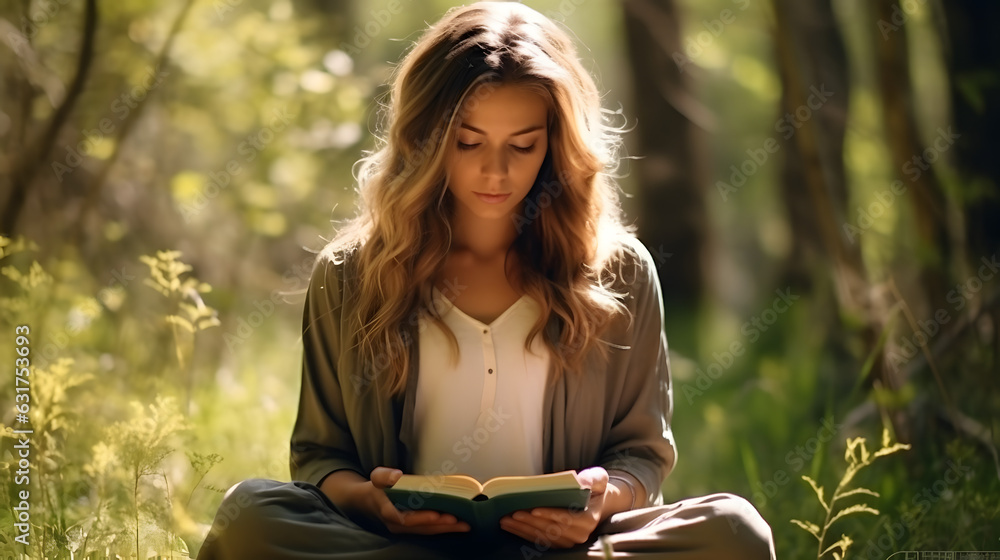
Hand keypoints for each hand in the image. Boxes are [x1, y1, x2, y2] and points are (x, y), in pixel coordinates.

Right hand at [343, 467, 471, 534]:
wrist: (368, 502)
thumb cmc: (377, 488)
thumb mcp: (376, 478)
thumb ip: (384, 476)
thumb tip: (397, 476)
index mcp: (388, 512)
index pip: (405, 518)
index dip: (421, 518)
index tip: (436, 514)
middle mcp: (397, 524)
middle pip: (421, 528)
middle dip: (441, 525)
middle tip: (459, 521)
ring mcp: (406, 529)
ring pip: (427, 531)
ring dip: (446, 529)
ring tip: (465, 525)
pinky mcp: (413, 528)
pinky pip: (429, 530)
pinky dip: (443, 528)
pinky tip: (458, 525)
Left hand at [499, 466, 609, 547]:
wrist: (597, 503)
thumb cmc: (595, 489)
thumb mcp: (598, 478)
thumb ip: (592, 478)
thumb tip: (580, 481)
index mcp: (588, 519)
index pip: (567, 519)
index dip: (550, 515)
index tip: (534, 510)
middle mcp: (579, 534)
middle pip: (551, 529)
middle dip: (530, 522)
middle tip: (512, 513)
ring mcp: (568, 540)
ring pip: (542, 536)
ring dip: (523, 529)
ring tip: (506, 520)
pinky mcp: (558, 542)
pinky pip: (539, 540)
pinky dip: (524, 533)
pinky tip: (510, 526)